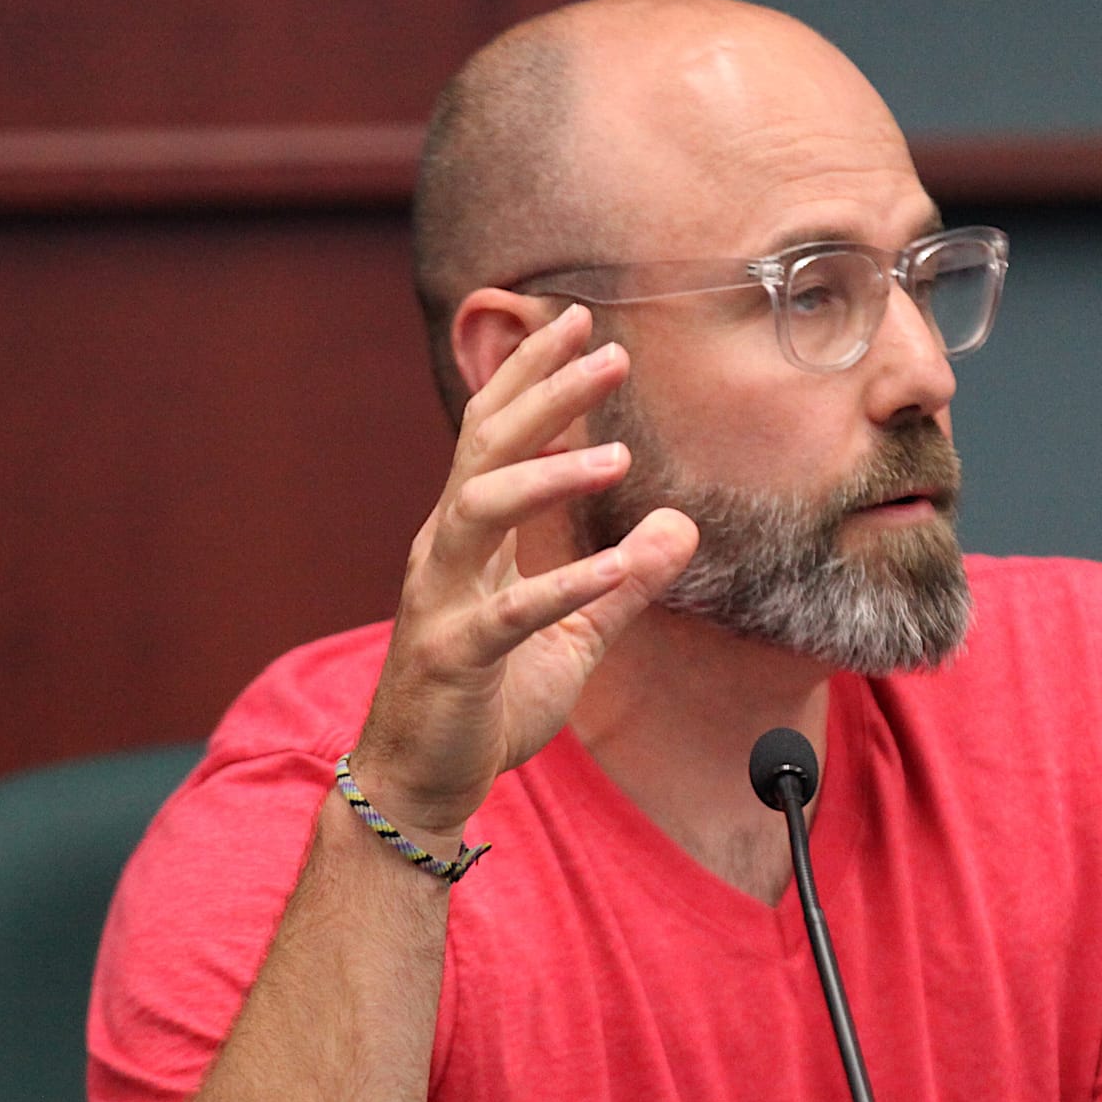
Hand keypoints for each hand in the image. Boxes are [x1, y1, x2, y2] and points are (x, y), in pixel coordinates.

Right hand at [352, 304, 697, 843]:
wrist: (421, 781)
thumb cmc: (489, 701)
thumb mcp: (573, 637)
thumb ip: (623, 583)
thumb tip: (680, 528)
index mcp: (469, 537)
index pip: (496, 433)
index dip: (533, 374)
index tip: (578, 320)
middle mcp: (446, 550)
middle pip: (487, 446)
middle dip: (544, 391)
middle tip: (608, 346)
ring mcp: (442, 599)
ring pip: (481, 508)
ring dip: (548, 474)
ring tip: (617, 453)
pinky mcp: (454, 655)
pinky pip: (511, 612)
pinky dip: (564, 585)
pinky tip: (617, 567)